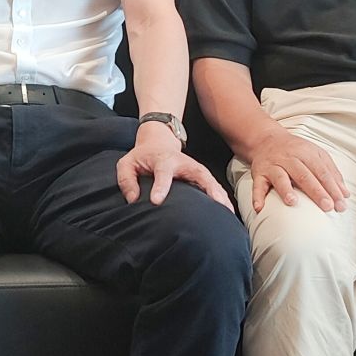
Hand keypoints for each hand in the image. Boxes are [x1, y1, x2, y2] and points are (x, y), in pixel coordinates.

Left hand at [116, 124, 232, 210]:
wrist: (158, 143)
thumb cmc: (141, 157)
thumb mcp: (127, 163)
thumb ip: (127, 180)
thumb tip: (133, 200)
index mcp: (163, 160)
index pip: (162, 173)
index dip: (160, 186)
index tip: (156, 201)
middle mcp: (183, 164)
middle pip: (198, 173)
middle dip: (208, 188)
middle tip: (217, 204)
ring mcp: (194, 169)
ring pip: (210, 180)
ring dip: (221, 195)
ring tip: (229, 212)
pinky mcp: (200, 175)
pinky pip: (213, 186)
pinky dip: (222, 197)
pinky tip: (229, 212)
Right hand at [245, 127, 350, 212]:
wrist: (266, 139)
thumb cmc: (296, 150)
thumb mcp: (316, 154)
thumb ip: (331, 172)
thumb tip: (345, 194)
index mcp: (306, 153)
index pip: (322, 172)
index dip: (332, 187)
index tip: (341, 204)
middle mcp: (289, 158)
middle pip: (304, 175)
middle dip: (316, 191)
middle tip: (327, 206)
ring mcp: (273, 165)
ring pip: (279, 177)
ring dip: (285, 189)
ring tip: (293, 202)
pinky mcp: (259, 173)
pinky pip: (257, 185)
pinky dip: (257, 196)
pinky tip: (259, 208)